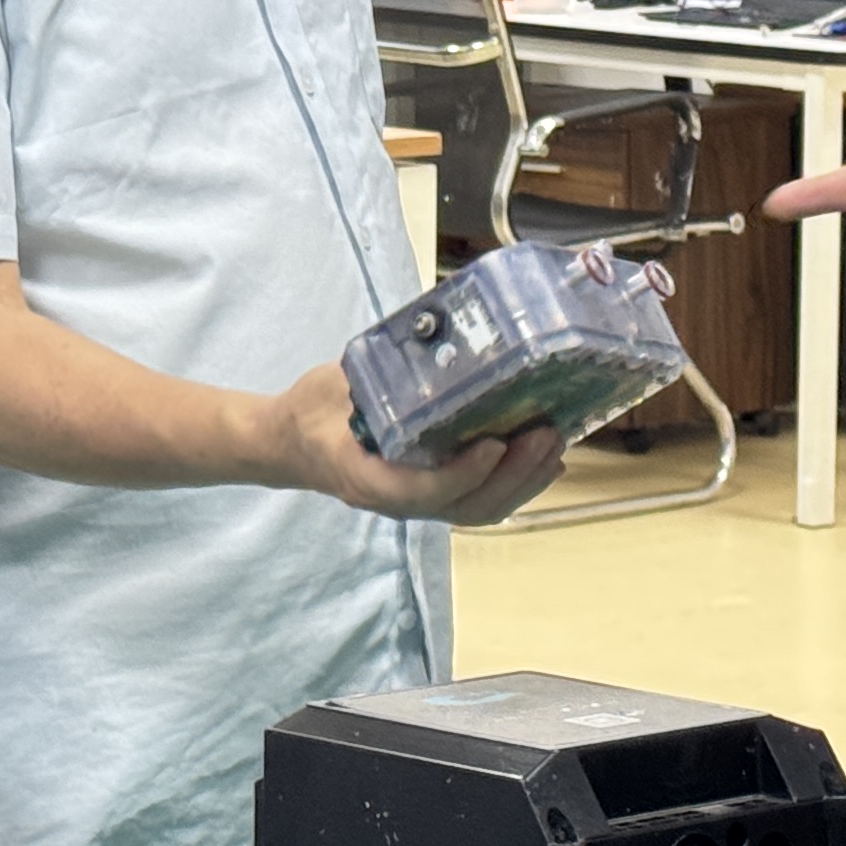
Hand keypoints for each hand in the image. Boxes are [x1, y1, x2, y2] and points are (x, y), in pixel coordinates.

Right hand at [264, 361, 568, 525]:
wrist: (292, 443)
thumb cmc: (313, 412)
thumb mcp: (333, 386)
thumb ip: (375, 373)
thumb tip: (428, 335)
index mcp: (365, 476)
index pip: (418, 491)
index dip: (460, 475)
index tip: (492, 445)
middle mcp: (395, 500)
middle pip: (463, 506)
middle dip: (510, 475)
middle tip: (543, 434)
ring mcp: (417, 502)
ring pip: (477, 510)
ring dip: (522, 482)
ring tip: (553, 443)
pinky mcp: (433, 495)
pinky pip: (479, 501)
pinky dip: (517, 484)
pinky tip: (544, 461)